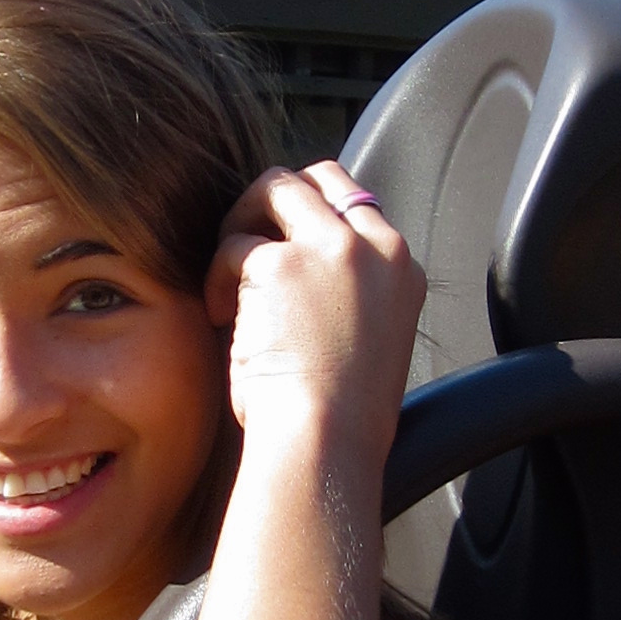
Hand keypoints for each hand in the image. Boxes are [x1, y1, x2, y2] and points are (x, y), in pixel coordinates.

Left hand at [207, 165, 424, 468]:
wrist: (327, 442)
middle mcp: (375, 247)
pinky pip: (235, 245)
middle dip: (275, 202)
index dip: (312, 221)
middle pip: (319, 177)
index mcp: (402, 269)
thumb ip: (350, 293)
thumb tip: (300, 276)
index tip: (286, 256)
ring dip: (241, 223)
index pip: (357, 206)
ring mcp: (330, 249)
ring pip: (274, 188)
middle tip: (248, 249)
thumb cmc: (340, 418)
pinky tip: (221, 316)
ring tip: (228, 277)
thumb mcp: (369, 340)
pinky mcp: (282, 263)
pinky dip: (218, 277)